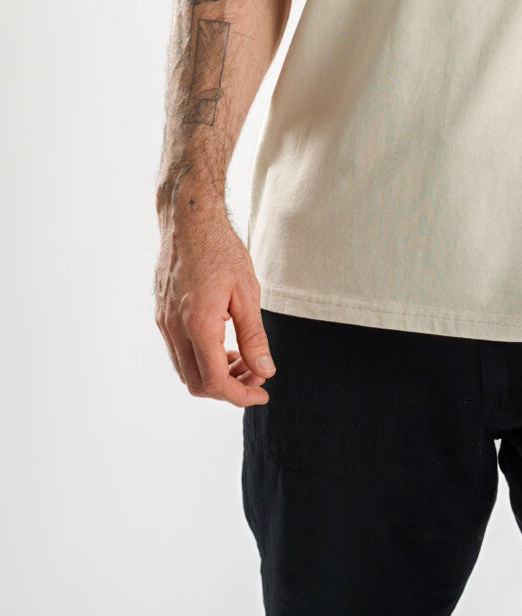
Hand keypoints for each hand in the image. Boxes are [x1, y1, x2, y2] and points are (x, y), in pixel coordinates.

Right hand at [154, 206, 276, 407]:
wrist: (188, 220)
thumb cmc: (220, 250)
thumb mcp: (247, 292)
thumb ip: (254, 336)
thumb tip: (265, 370)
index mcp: (198, 324)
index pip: (215, 382)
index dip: (241, 395)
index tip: (262, 391)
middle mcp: (175, 329)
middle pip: (197, 384)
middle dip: (230, 388)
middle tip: (257, 373)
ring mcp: (164, 323)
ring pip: (186, 371)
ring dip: (215, 374)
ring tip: (243, 358)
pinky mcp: (161, 315)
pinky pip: (179, 353)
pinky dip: (201, 359)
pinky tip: (223, 344)